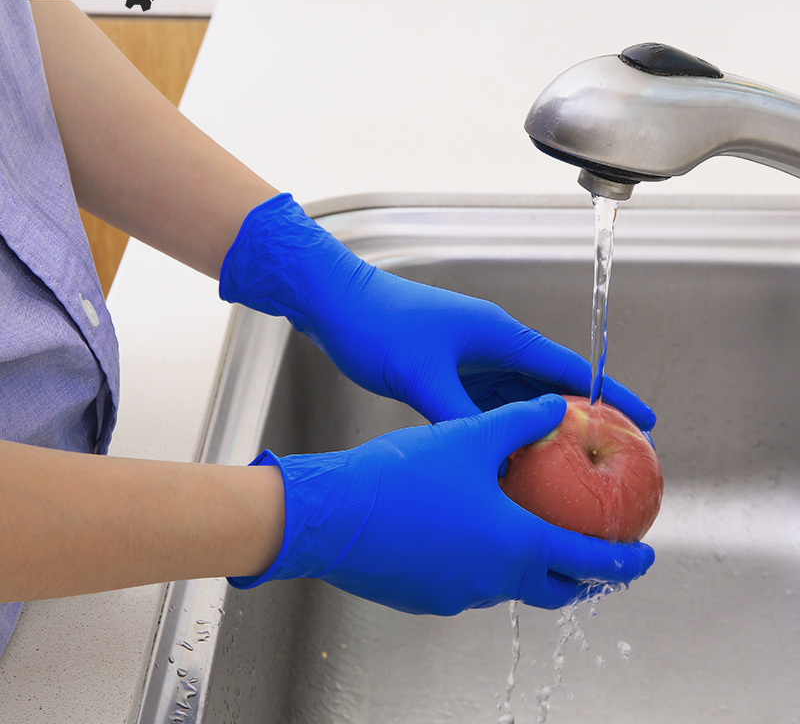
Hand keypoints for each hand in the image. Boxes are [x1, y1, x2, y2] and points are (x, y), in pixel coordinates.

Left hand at [219, 194, 654, 430]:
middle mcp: (491, 345)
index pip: (567, 369)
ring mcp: (469, 358)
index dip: (608, 395)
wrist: (337, 304)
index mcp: (498, 336)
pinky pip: (488, 403)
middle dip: (582, 418)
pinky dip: (503, 426)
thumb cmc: (377, 324)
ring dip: (542, 426)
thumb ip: (457, 414)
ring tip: (567, 463)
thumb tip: (490, 455)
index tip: (642, 418)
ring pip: (519, 398)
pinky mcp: (448, 370)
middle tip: (611, 453)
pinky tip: (508, 453)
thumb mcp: (420, 375)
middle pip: (550, 386)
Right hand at [230, 396, 654, 615]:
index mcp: (515, 545)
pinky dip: (483, 566)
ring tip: (528, 540)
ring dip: (529, 569)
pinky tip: (464, 535)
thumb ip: (520, 422)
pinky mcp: (425, 597)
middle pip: (555, 591)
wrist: (333, 514)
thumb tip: (556, 407)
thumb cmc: (404, 476)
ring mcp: (458, 595)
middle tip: (599, 566)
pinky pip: (467, 583)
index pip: (589, 563)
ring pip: (508, 587)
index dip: (623, 562)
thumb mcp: (469, 437)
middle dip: (585, 581)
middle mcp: (493, 581)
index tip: (643, 558)